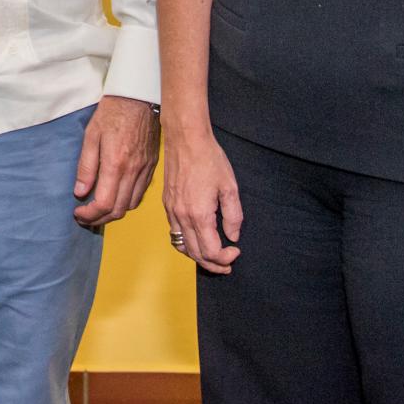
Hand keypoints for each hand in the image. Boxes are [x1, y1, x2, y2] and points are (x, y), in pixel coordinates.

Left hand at [73, 96, 160, 227]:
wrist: (140, 97)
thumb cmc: (113, 112)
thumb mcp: (91, 135)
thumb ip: (86, 165)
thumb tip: (80, 192)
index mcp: (116, 164)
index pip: (104, 203)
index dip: (90, 214)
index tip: (78, 213)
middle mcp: (133, 171)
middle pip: (118, 210)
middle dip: (99, 219)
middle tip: (85, 216)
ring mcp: (145, 170)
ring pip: (130, 205)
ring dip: (113, 213)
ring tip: (98, 209)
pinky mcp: (152, 167)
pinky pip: (140, 194)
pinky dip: (126, 202)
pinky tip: (115, 196)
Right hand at [161, 123, 242, 272]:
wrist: (185, 139)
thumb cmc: (209, 159)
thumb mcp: (230, 187)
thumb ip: (233, 216)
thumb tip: (233, 236)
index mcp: (199, 214)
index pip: (210, 251)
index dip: (225, 258)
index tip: (236, 251)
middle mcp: (182, 216)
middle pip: (195, 254)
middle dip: (212, 264)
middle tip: (227, 264)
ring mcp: (172, 210)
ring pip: (181, 246)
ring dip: (197, 256)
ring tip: (212, 257)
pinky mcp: (167, 203)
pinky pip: (174, 232)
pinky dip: (185, 243)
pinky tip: (197, 238)